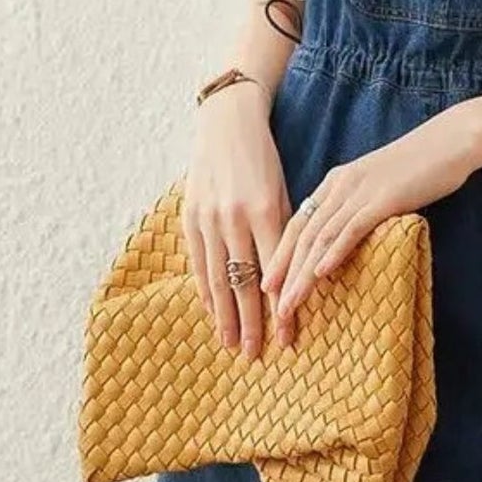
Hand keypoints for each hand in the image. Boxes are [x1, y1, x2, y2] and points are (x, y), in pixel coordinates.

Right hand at [183, 81, 287, 360]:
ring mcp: (207, 219)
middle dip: (251, 324)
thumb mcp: (282, 192)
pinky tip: (212, 314)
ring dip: (225, 317)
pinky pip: (198, 264)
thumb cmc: (264, 160)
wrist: (226, 124)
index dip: (281, 309)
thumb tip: (292, 279)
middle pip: (244, 283)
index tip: (288, 340)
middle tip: (257, 356)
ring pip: (217, 279)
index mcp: (264, 211)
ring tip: (232, 346)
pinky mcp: (189, 217)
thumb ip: (283, 233)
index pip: (275, 273)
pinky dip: (205, 292)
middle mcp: (233, 218)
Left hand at [260, 108, 477, 345]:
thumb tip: (346, 238)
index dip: (280, 255)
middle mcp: (340, 186)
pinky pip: (352, 228)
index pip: (298, 224)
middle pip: (302, 234)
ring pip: (321, 236)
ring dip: (302, 273)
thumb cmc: (419, 167)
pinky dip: (334, 251)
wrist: (450, 141)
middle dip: (283, 272)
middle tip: (270, 305)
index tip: (268, 285)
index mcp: (335, 182)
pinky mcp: (383, 198)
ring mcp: (360, 191)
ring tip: (290, 302)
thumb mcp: (378, 186)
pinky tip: (322, 273)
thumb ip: (358, 207)